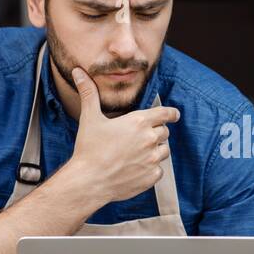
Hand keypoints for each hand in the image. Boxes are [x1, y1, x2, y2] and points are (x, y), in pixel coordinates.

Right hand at [69, 67, 179, 203]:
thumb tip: (78, 73)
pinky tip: (136, 168)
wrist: (89, 180)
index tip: (174, 115)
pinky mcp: (152, 176)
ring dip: (155, 150)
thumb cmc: (89, 149)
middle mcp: (150, 139)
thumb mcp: (90, 118)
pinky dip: (151, 169)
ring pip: (164, 150)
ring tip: (137, 154)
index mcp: (139, 122)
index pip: (166, 113)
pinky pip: (159, 170)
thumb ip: (89, 94)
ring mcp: (152, 158)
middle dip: (155, 133)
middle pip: (164, 132)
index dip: (171, 114)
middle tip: (139, 138)